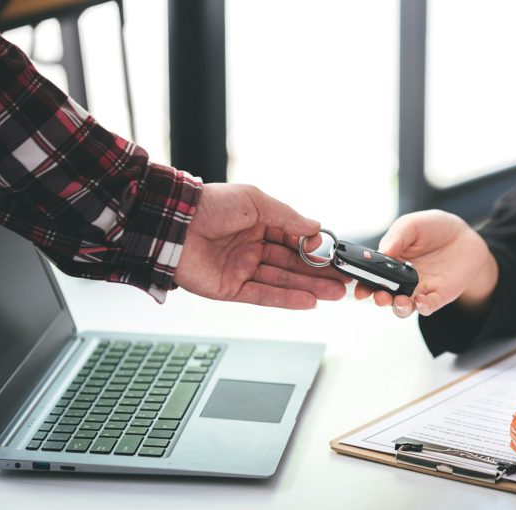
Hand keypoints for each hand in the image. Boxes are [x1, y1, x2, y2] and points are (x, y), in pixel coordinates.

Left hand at [174, 183, 347, 308]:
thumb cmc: (209, 205)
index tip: (334, 256)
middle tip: (343, 281)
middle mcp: (252, 247)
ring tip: (335, 293)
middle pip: (292, 264)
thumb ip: (287, 217)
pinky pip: (263, 296)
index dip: (315, 249)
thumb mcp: (255, 201)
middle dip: (319, 273)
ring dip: (310, 288)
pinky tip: (309, 302)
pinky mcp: (230, 288)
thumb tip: (316, 229)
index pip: (294, 240)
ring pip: (282, 281)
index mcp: (258, 224)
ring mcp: (241, 269)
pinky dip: (286, 299)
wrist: (172, 224)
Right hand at [354, 210, 497, 317]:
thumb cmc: (434, 228)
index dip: (361, 283)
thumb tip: (383, 251)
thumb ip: (397, 236)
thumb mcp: (413, 225)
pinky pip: (427, 307)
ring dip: (398, 307)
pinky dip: (423, 307)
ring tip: (399, 301)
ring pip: (403, 307)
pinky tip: (421, 301)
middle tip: (378, 296)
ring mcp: (419, 289)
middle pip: (384, 295)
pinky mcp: (437, 296)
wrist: (464, 236)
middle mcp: (400, 279)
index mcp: (389, 262)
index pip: (370, 275)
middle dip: (378, 298)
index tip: (357, 286)